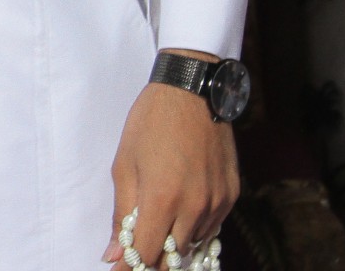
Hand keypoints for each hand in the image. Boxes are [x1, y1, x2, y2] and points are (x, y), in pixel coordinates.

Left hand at [103, 64, 238, 266]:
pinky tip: (180, 210)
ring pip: (192, 243)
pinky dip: (193, 228)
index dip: (130, 266)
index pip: (147, 254)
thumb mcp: (125, 165)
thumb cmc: (151, 123)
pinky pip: (210, 227)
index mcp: (163, 199)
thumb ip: (121, 214)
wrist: (192, 91)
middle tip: (136, 248)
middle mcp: (195, 206)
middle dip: (152, 258)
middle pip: (171, 256)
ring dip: (173, 242)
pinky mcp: (231, 195)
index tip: (119, 269)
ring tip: (158, 223)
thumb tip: (114, 254)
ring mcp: (217, 202)